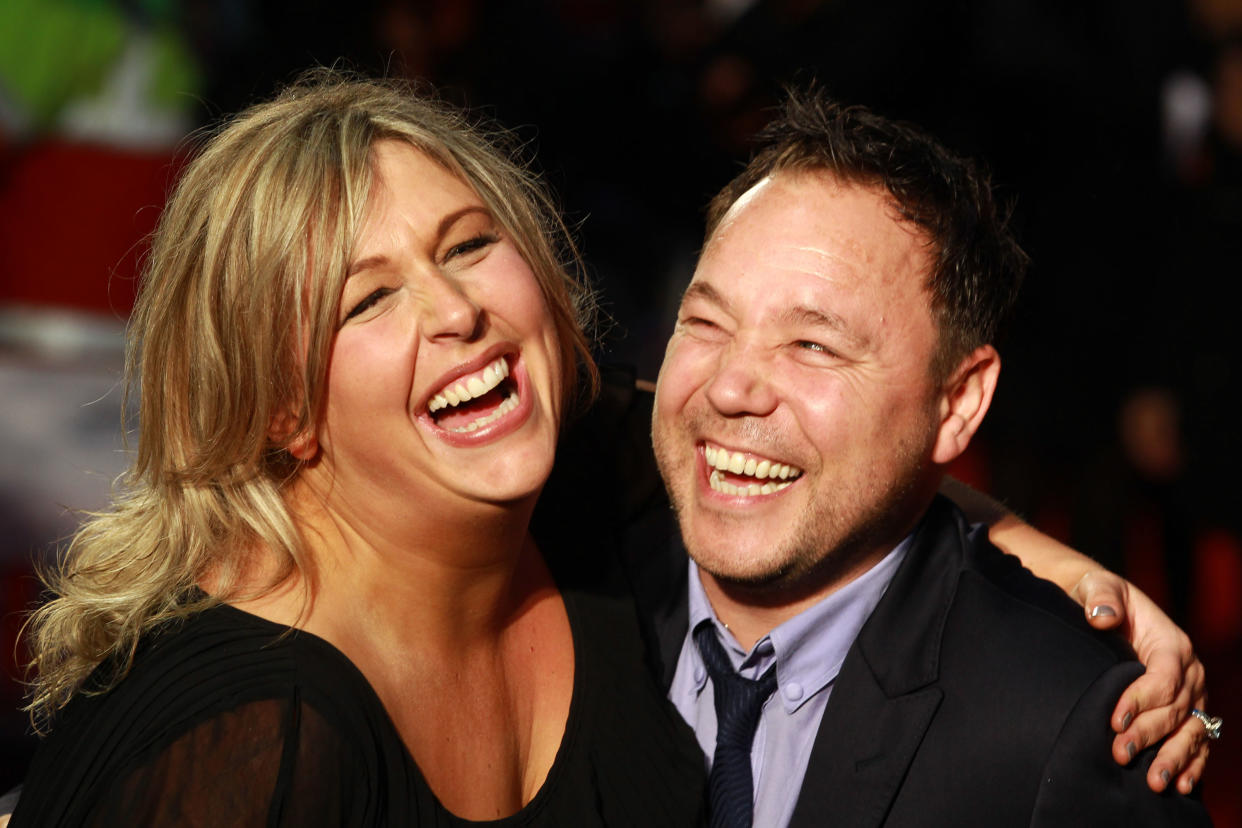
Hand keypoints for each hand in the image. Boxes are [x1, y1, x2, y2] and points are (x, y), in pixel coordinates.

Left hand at [1071, 570, 1207, 793]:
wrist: (1102, 610)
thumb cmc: (1099, 598)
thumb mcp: (1097, 587)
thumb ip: (1101, 597)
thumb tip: (1101, 617)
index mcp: (1172, 644)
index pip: (1164, 677)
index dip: (1142, 699)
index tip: (1115, 719)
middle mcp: (1188, 673)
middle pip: (1176, 709)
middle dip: (1149, 733)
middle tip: (1120, 753)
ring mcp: (1191, 696)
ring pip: (1191, 731)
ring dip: (1173, 758)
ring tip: (1153, 782)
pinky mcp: (1185, 714)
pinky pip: (1196, 742)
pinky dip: (1191, 764)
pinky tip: (1180, 785)